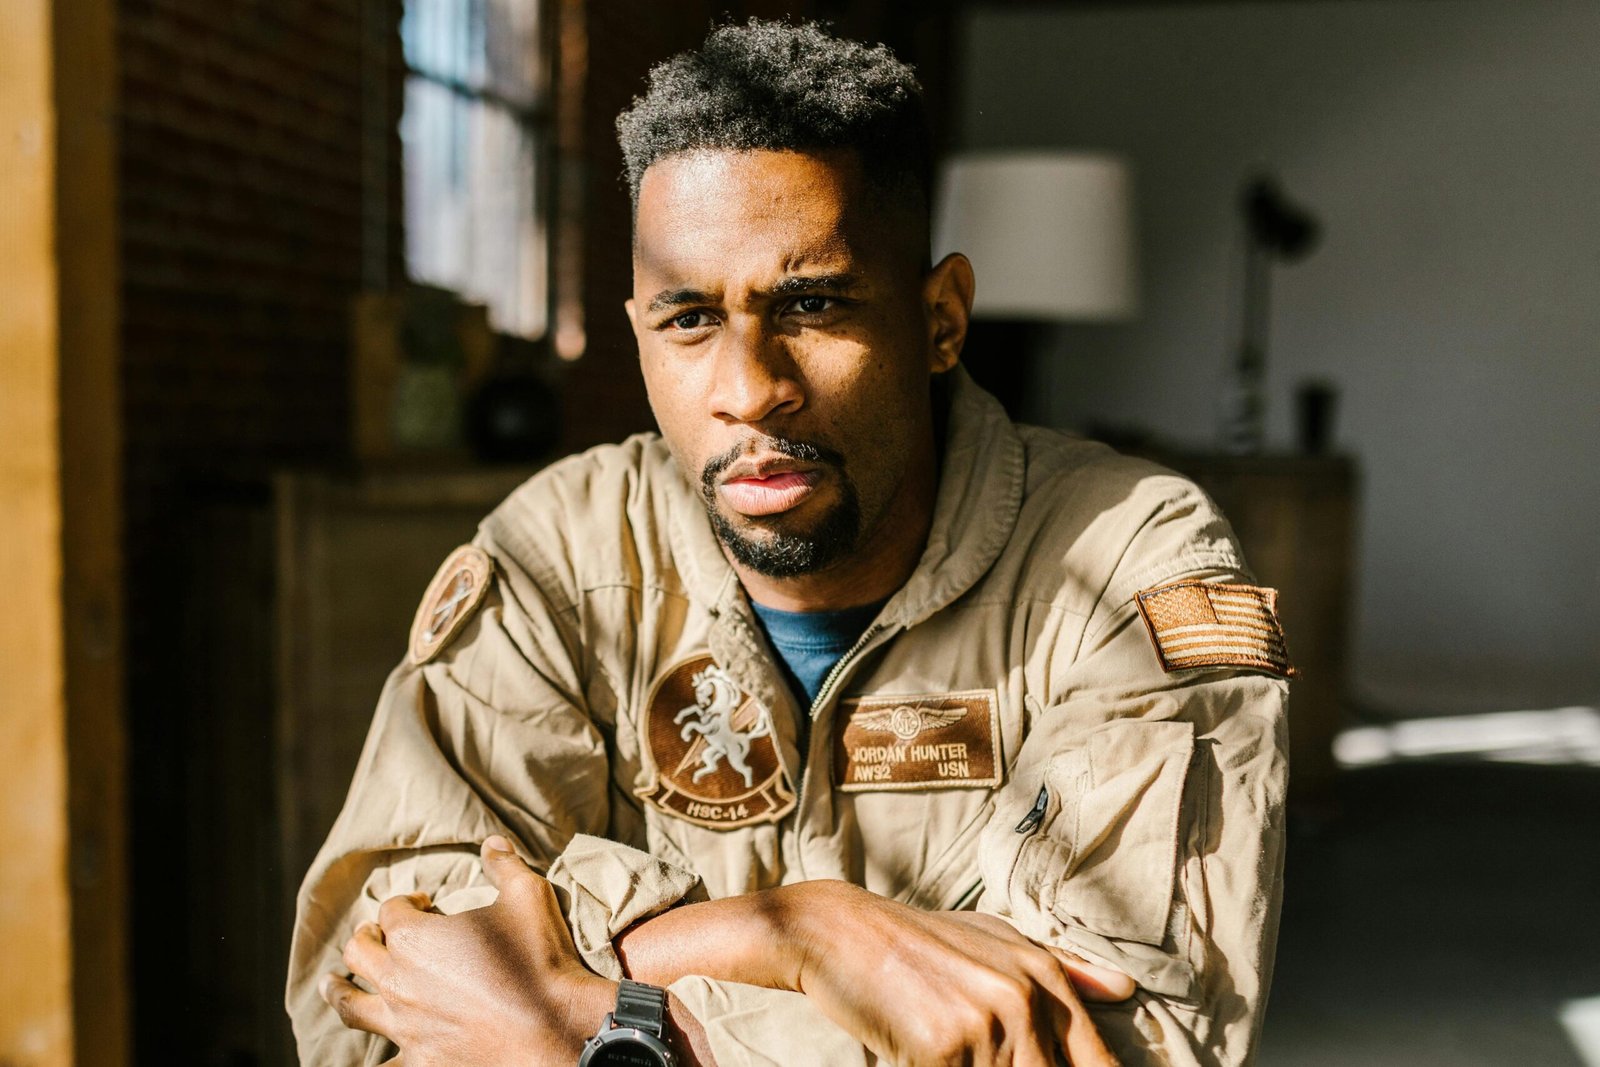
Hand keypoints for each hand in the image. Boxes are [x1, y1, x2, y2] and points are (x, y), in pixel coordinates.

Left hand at [319, 836, 614, 1066]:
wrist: (553, 1030)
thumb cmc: (539, 959)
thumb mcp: (527, 896)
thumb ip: (504, 866)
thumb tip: (493, 842)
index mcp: (415, 938)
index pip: (393, 910)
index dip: (408, 902)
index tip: (428, 904)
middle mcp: (397, 981)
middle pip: (359, 952)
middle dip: (365, 937)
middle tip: (376, 934)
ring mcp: (404, 1026)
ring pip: (352, 1005)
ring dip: (338, 990)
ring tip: (329, 984)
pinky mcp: (419, 1061)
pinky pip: (380, 1065)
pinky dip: (371, 1060)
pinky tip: (365, 1061)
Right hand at [787, 882, 1123, 1066]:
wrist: (844, 932)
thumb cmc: (923, 940)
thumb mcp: (998, 940)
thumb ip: (1064, 967)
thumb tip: (1125, 989)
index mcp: (1044, 977)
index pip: (1098, 1061)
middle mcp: (1024, 999)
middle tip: (987, 1058)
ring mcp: (986, 1024)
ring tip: (953, 1048)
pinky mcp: (944, 1049)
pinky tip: (925, 1054)